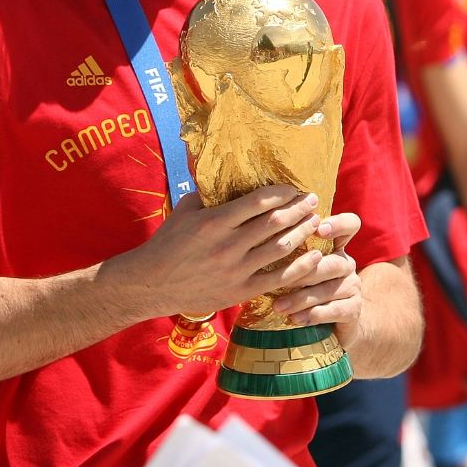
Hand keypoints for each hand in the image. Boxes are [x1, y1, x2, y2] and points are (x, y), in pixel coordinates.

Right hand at [129, 184, 325, 318]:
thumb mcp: (184, 211)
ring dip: (303, 232)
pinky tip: (315, 257)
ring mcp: (236, 270)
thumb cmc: (167, 244)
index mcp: (215, 221)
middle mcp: (228, 244)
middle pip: (275, 223)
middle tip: (313, 200)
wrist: (150, 284)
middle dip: (299, 209)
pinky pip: (277, 279)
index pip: (258, 201)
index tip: (294, 189)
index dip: (282, 193)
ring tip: (316, 222)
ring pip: (280, 248)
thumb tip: (224, 175)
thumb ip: (207, 195)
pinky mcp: (239, 291)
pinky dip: (300, 267)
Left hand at [271, 213, 364, 343]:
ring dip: (302, 298)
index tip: (318, 230)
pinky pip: (335, 310)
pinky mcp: (354, 309)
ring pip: (330, 288)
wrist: (332, 324)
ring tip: (278, 306)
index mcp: (336, 247)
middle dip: (305, 272)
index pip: (349, 225)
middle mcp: (347, 264)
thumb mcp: (298, 267)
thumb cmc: (305, 288)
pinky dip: (313, 315)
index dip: (338, 224)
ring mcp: (353, 287)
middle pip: (334, 262)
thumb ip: (288, 252)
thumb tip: (257, 239)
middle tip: (278, 281)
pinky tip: (295, 319)